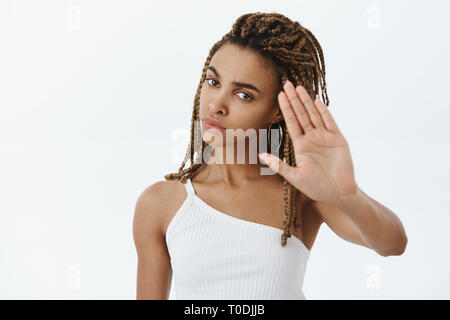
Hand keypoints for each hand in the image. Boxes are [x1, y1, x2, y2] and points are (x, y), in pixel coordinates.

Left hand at [258, 80, 357, 205]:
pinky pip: (330, 123)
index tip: (279, 95)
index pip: (291, 122)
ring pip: (314, 115)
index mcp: (301, 146)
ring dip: (306, 102)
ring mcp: (325, 137)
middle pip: (301, 114)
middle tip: (287, 83)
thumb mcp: (294, 176)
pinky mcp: (338, 140)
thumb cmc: (316, 187)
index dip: (285, 109)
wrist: (338, 193)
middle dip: (294, 100)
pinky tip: (316, 102)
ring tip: (299, 88)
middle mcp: (312, 138)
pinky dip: (324, 112)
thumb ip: (278, 165)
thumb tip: (261, 155)